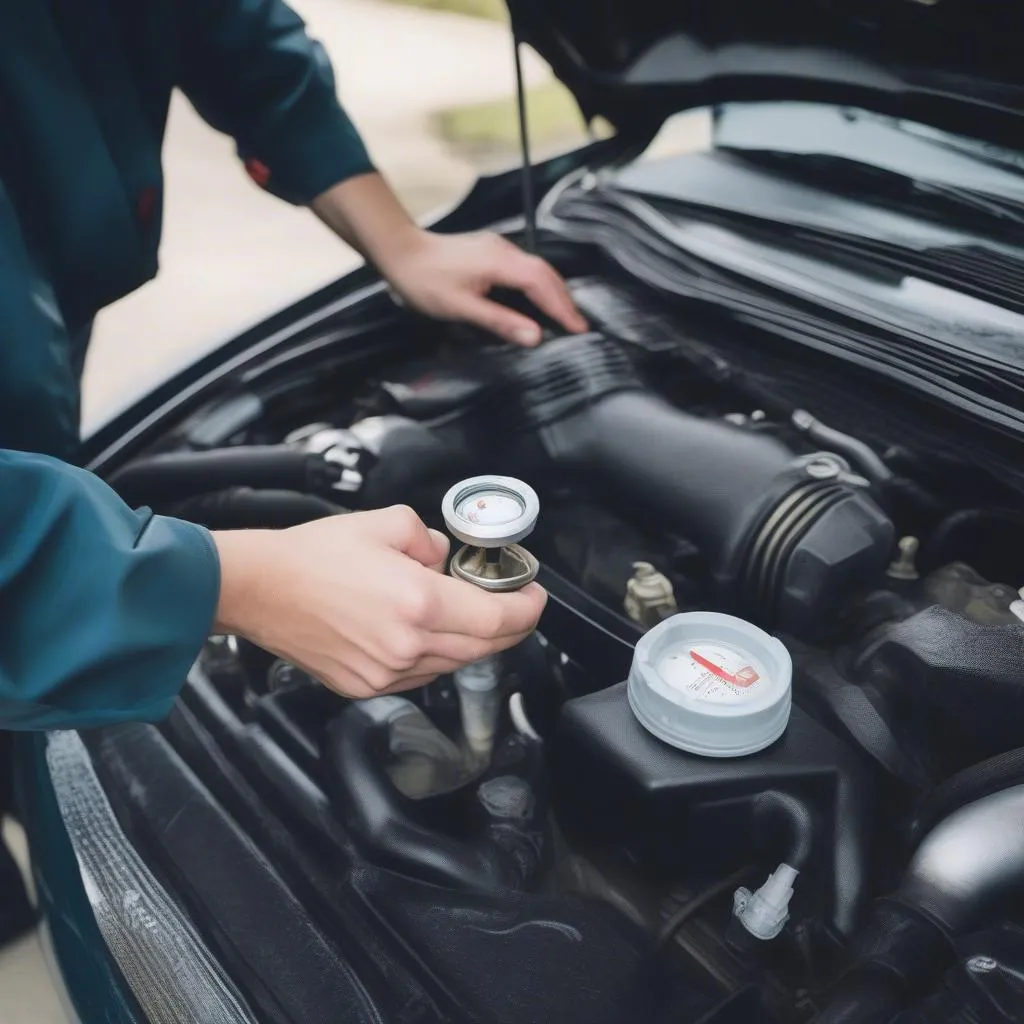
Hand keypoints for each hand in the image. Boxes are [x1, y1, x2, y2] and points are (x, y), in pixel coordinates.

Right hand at [211, 506, 546, 698]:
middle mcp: (406, 645)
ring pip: (454, 663)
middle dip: (509, 626)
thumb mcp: (386, 524)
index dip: (526, 609)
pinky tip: (428, 632)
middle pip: (483, 647)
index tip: (533, 595)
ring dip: (472, 641)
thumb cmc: (313, 556)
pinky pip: (421, 675)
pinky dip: (436, 655)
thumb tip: (446, 560)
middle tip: (514, 605)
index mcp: (417, 602)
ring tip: (468, 613)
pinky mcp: (366, 686)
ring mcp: (386, 672)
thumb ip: (432, 540)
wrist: (260, 589)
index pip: (496, 619)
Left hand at [311, 173, 586, 345]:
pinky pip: (526, 268)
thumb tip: (534, 336)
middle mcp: (504, 250)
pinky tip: (540, 300)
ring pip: (538, 269)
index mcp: (500, 262)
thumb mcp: (460, 307)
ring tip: (566, 317)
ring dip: (554, 292)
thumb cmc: (424, 281)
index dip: (562, 307)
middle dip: (564, 301)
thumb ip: (499, 321)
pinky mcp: (491, 252)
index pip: (542, 284)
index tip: (579, 328)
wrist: (400, 252)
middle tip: (580, 327)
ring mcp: (498, 248)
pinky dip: (540, 286)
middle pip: (546, 274)